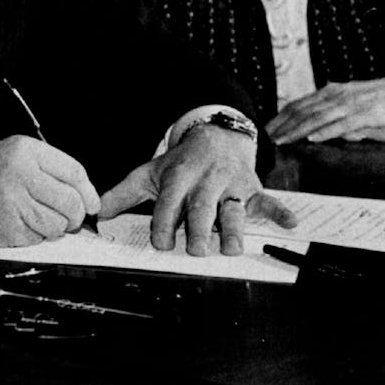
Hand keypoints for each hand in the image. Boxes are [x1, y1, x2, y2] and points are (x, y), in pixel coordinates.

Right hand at [0, 136, 100, 246]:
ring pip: (58, 224)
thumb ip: (43, 168)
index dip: (88, 192)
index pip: (74, 172)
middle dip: (74, 215)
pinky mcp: (7, 228)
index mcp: (23, 150)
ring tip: (31, 218)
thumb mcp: (6, 155)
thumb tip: (83, 195)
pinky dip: (32, 237)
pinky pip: (38, 239)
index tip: (91, 203)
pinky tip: (14, 224)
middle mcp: (20, 173)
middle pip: (71, 202)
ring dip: (53, 228)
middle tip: (65, 217)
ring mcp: (13, 202)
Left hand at [101, 126, 295, 255]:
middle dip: (200, 229)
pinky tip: (291, 224)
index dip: (164, 223)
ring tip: (231, 248)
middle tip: (197, 250)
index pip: (169, 204)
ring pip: (233, 209)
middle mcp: (205, 182)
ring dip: (233, 228)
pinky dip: (281, 212)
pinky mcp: (253, 188)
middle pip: (202, 208)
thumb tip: (94, 215)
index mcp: (178, 178)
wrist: (215, 134)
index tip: (161, 243)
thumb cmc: (180, 163)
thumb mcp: (149, 173)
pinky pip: (269, 201)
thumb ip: (122, 195)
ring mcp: (231, 185)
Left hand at [266, 67, 384, 143]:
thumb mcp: (356, 102)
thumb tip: (318, 127)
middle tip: (265, 138)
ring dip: (297, 130)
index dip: (281, 116)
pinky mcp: (369, 113)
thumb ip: (338, 112)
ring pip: (318, 117)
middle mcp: (338, 94)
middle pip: (302, 110)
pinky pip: (343, 123)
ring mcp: (353, 103)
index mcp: (333, 91)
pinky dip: (325, 131)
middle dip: (281, 124)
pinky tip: (313, 138)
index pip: (299, 103)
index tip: (266, 128)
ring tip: (282, 140)